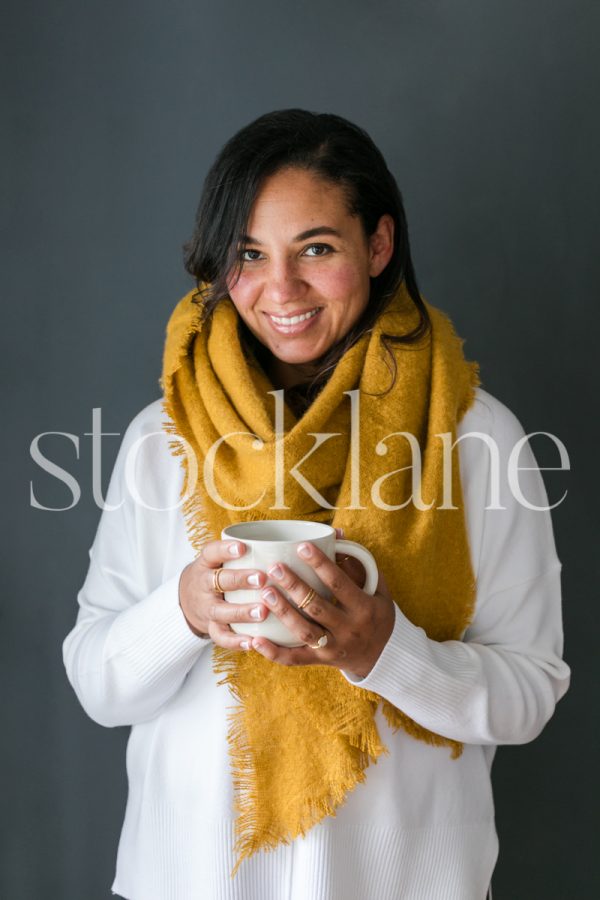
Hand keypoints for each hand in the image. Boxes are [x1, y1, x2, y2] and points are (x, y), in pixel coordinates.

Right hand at [178, 540, 268, 648]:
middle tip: (262, 579)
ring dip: (241, 612)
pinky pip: (221, 636)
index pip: (212, 552)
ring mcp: (207, 608)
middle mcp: (204, 585)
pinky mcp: (211, 627)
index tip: (242, 548)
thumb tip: (290, 542)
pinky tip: (252, 642)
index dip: (225, 550)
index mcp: (207, 563)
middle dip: (240, 580)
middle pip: (218, 581)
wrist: (187, 599)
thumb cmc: (216, 573)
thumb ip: (246, 552)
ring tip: (262, 612)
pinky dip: (235, 641)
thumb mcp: (219, 559)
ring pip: (220, 611)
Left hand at [250, 541, 395, 677]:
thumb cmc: (376, 612)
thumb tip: (337, 534)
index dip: (320, 564)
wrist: (384, 655)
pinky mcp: (320, 661)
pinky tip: (254, 640)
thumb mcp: (377, 588)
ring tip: (264, 593)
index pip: (339, 583)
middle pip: (317, 606)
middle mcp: (349, 629)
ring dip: (283, 613)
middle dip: (294, 586)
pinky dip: (273, 652)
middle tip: (274, 567)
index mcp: (364, 607)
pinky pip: (294, 659)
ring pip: (304, 632)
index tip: (301, 546)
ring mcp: (334, 648)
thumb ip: (358, 563)